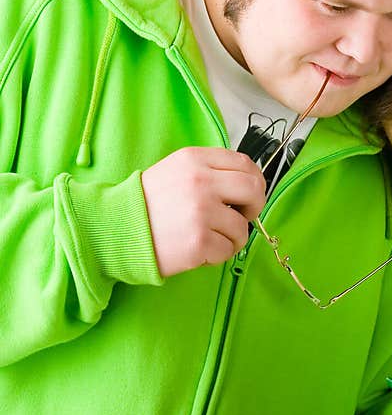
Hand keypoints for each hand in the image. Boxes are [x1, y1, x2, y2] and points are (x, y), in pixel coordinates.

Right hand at [141, 147, 265, 276]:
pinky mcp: (199, 241)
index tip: (248, 196)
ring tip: (208, 237)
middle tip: (241, 217)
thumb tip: (247, 185)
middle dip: (254, 207)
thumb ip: (210, 171)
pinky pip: (228, 250)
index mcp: (195, 160)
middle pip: (254, 190)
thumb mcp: (176, 171)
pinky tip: (199, 249)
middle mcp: (201, 182)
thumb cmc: (148, 203)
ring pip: (242, 227)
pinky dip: (218, 254)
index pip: (245, 164)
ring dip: (231, 237)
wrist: (113, 228)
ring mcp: (201, 212)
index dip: (255, 182)